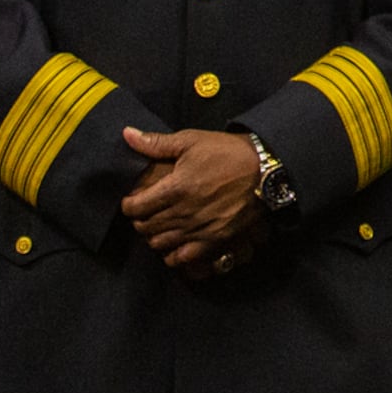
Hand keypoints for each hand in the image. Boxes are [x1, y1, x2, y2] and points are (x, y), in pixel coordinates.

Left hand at [120, 127, 263, 276]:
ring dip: (153, 236)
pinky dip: (172, 255)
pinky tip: (174, 244)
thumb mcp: (191, 141)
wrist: (264, 171)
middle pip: (145, 227)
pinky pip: (182, 258)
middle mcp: (184, 213)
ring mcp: (199, 230)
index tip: (131, 200)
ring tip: (158, 226)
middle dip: (139, 220)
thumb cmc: (227, 153)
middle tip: (144, 212)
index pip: (136, 207)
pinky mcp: (214, 241)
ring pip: (160, 244)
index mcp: (175, 188)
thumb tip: (127, 134)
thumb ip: (156, 143)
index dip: (128, 205)